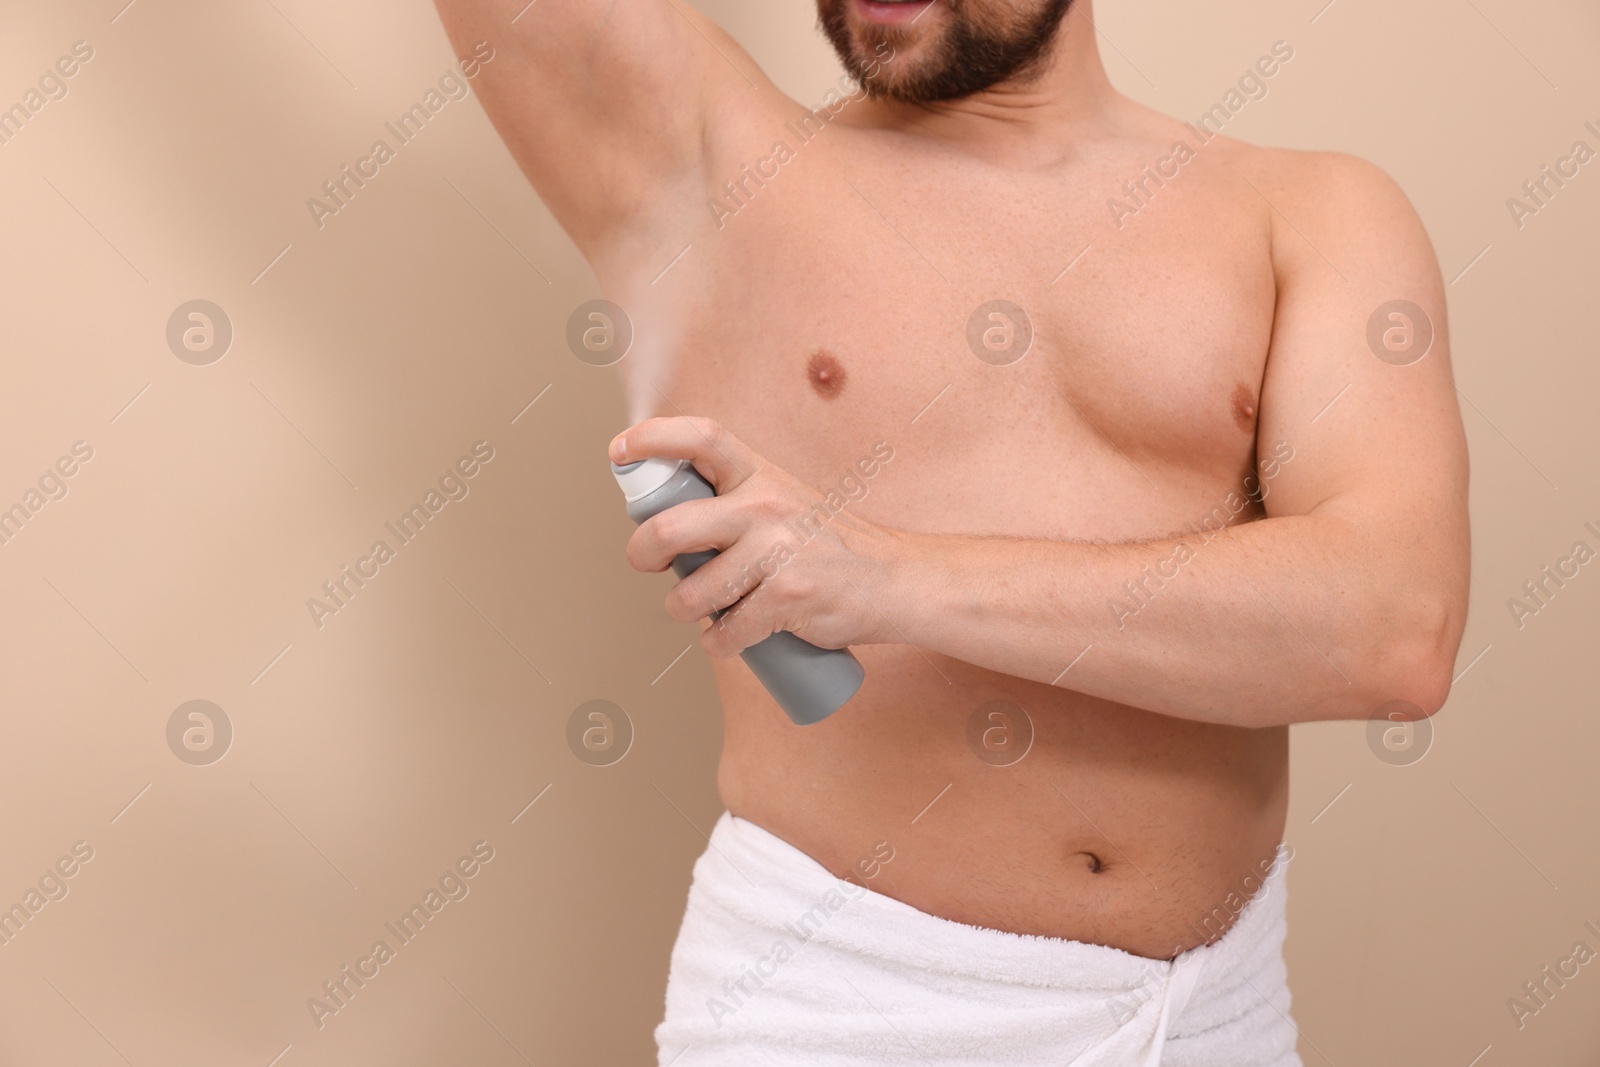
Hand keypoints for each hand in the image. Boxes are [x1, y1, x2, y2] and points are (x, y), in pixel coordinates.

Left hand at [609, 417, 901, 657]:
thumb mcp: (787, 500)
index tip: (619, 450)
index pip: (701, 437)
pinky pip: (725, 631)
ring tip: (701, 611)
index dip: (651, 437)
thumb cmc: (832, 545)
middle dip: (642, 553)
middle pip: (672, 527)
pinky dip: (719, 644)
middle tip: (645, 563)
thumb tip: (670, 525)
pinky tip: (730, 638)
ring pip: (692, 593)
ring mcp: (778, 552)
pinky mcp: (787, 599)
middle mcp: (767, 505)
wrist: (896, 581)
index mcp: (763, 474)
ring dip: (683, 611)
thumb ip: (737, 501)